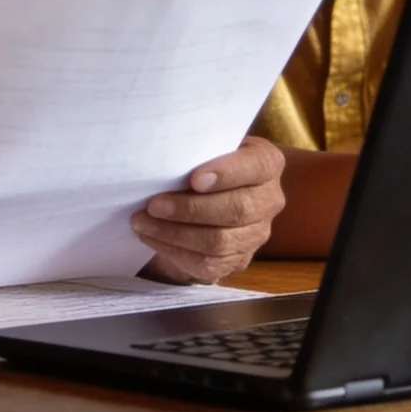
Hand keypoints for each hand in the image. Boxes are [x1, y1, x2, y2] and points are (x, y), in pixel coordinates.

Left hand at [133, 135, 285, 283]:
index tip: (195, 179)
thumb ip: (194, 150)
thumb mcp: (204, 148)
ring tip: (142, 222)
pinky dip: (173, 250)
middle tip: (153, 205)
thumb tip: (159, 158)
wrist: (208, 195)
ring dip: (174, 233)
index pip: (257, 166)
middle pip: (237, 210)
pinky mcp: (238, 259)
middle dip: (190, 209)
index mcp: (265, 163)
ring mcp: (256, 233)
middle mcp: (269, 200)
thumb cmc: (201, 163)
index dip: (227, 173)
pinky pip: (207, 263)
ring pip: (219, 241)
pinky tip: (150, 237)